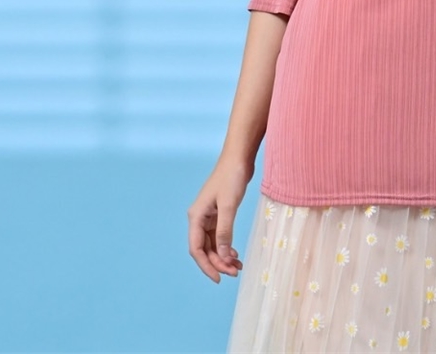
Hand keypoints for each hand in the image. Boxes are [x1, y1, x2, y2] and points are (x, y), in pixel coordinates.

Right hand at [187, 156, 253, 281]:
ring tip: (238, 266)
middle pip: (205, 249)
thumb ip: (225, 231)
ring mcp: (209, 215)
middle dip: (218, 263)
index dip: (206, 266)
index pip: (197, 249)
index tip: (219, 279)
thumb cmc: (232, 176)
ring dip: (223, 256)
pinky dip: (226, 246)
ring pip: (213, 244)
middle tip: (235, 272)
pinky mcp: (219, 212)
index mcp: (196, 216)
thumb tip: (222, 256)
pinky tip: (235, 253)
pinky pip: (219, 235)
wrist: (239, 157)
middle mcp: (199, 218)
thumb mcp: (229, 205)